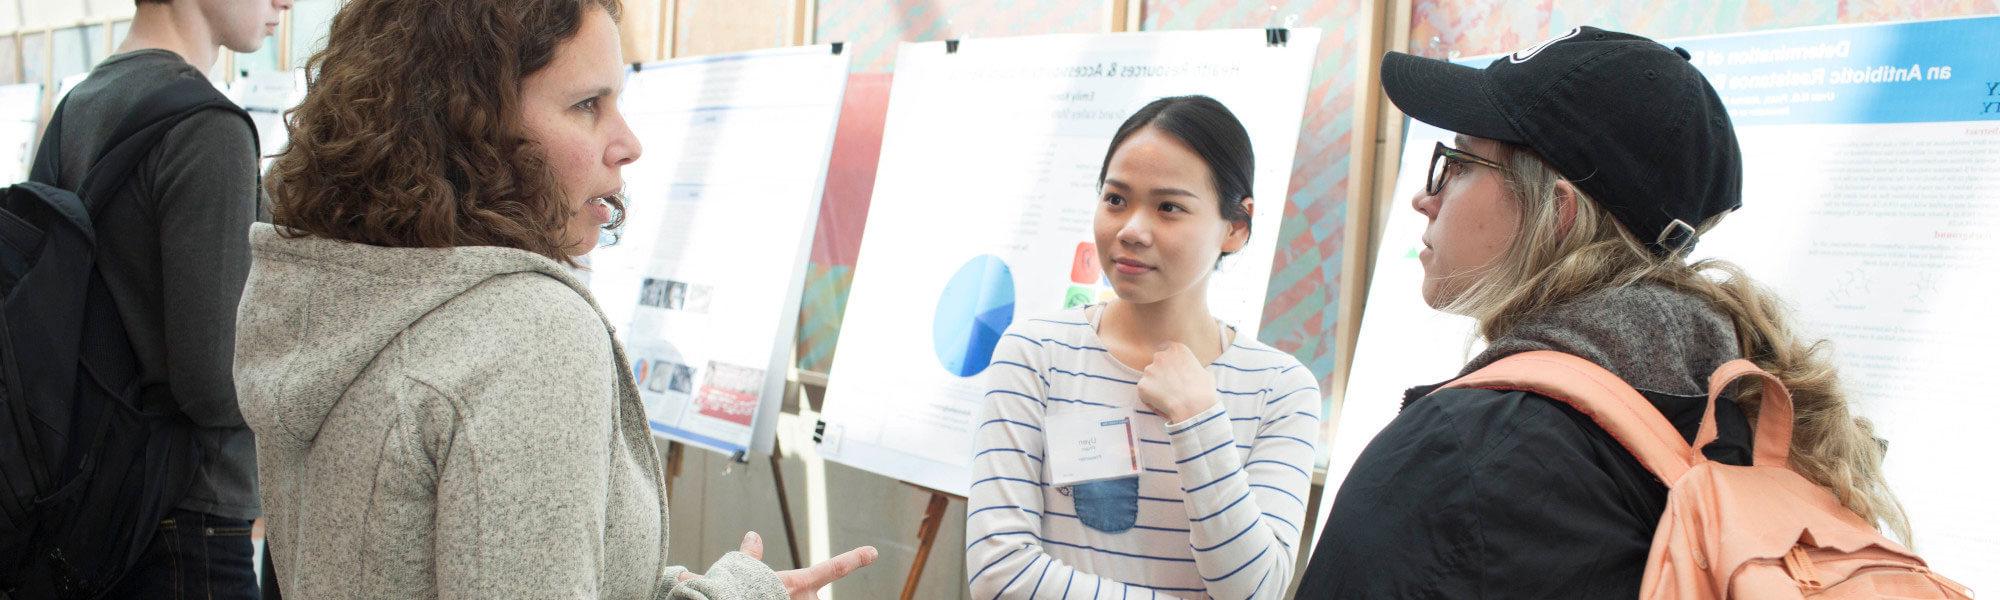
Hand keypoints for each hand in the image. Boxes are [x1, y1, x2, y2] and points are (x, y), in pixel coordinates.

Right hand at [679, 532, 878, 599]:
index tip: (873, 552)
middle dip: (806, 597)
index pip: (834, 567)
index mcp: (797, 584)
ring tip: (773, 593)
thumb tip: (753, 536)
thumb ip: (751, 555)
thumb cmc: (734, 591)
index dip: (855, 559)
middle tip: (788, 591)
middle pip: (817, 598)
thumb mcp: (743, 570)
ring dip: (790, 597)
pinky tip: (778, 598)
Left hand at [1135, 342, 1217, 423]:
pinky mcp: (1142, 384)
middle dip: (1162, 373)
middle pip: (1157, 363)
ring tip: (1169, 399)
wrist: (1194, 406)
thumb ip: (1196, 369)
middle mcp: (1161, 355)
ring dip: (1156, 386)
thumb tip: (1197, 373)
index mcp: (1177, 349)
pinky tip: (1162, 405)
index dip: (1170, 363)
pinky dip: (1150, 399)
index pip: (1168, 350)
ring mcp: (1150, 370)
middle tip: (1172, 387)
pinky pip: (1144, 392)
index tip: (1175, 373)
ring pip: (1150, 378)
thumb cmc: (1203, 391)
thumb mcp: (1206, 374)